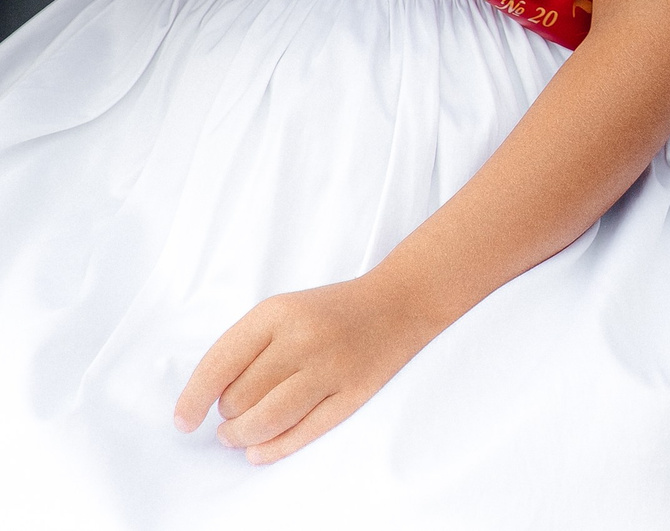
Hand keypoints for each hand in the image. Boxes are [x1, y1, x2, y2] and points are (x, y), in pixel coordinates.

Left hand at [175, 274, 441, 463]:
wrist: (401, 302)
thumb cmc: (330, 310)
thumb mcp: (282, 310)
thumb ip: (245, 348)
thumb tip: (208, 402)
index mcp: (278, 313)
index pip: (219, 365)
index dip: (193, 399)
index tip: (183, 422)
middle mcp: (303, 340)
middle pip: (240, 398)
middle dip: (228, 414)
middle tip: (233, 413)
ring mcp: (331, 369)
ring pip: (266, 421)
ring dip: (242, 436)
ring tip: (237, 436)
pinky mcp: (354, 393)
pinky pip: (303, 432)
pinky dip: (273, 449)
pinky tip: (259, 451)